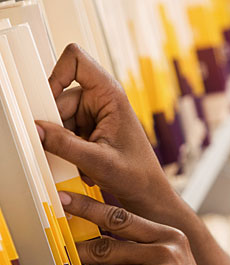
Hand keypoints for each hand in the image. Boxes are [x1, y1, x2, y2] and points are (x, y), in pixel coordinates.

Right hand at [37, 44, 176, 218]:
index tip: (47, 101)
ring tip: (82, 163)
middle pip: (60, 99)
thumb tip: (37, 129)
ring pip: (60, 120)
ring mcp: (95, 116)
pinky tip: (85, 166)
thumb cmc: (136, 175)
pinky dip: (69, 150)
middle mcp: (101, 101)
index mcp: (110, 95)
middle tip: (65, 150)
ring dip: (64, 143)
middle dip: (57, 126)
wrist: (146, 192)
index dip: (56, 75)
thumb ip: (64, 145)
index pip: (76, 61)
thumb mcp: (97, 161)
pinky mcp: (90, 131)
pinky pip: (66, 133)